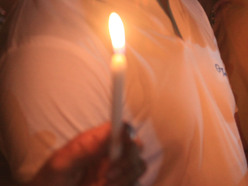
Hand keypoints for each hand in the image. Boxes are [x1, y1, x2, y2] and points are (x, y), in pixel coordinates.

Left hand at [27, 122, 144, 185]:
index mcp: (94, 142)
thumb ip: (84, 148)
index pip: (121, 127)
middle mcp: (108, 154)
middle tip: (105, 176)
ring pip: (138, 167)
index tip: (116, 151)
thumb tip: (112, 129)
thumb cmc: (48, 184)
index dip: (126, 134)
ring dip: (123, 179)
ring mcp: (115, 172)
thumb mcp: (59, 166)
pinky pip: (135, 183)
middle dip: (126, 162)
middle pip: (136, 146)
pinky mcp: (119, 184)